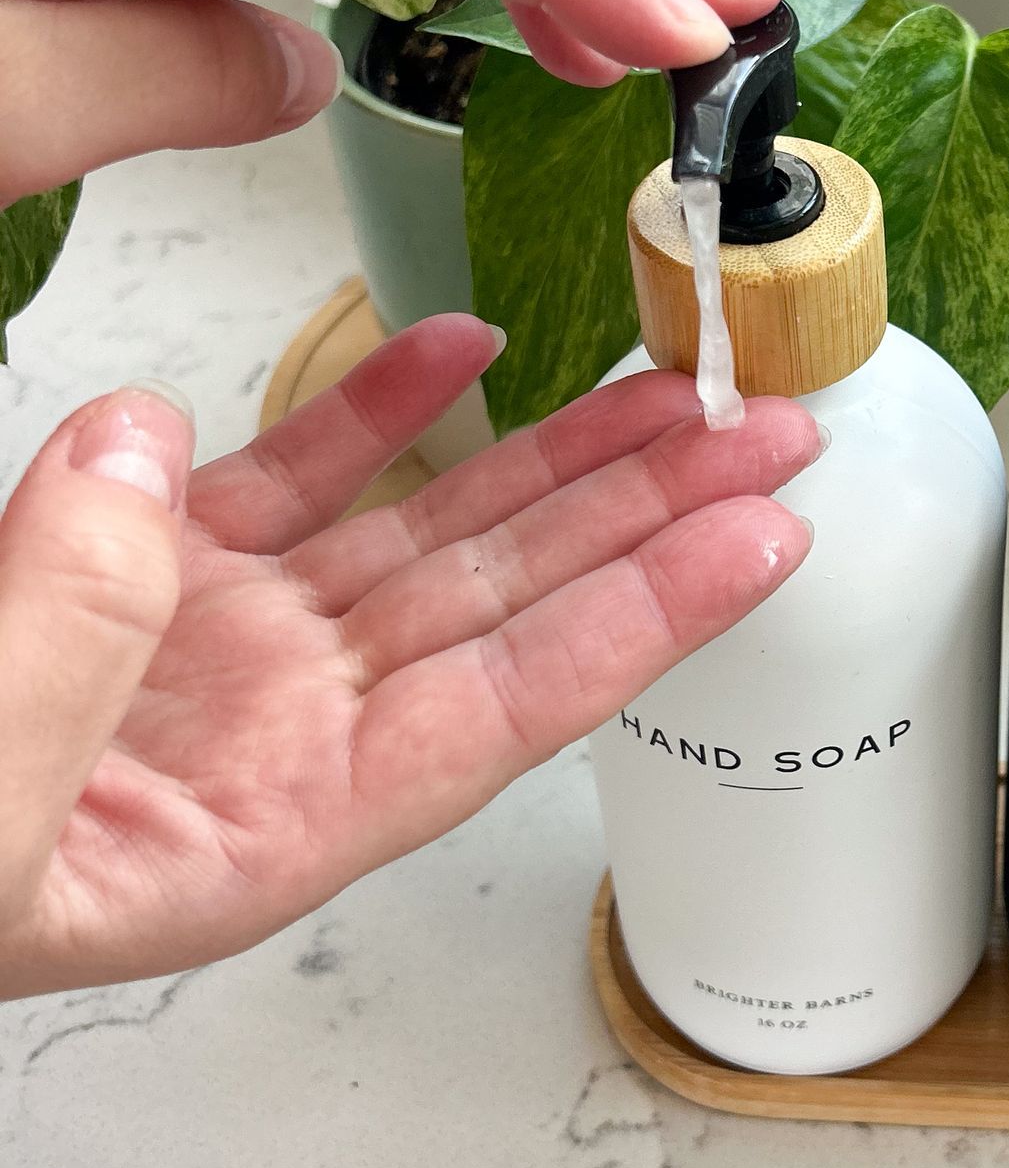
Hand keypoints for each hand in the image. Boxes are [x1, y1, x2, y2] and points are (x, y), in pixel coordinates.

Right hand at [0, 319, 819, 996]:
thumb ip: (59, 642)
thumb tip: (132, 449)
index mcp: (268, 823)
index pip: (510, 707)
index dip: (649, 617)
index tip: (764, 537)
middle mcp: (271, 726)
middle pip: (507, 603)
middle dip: (651, 513)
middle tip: (777, 430)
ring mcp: (214, 642)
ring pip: (426, 527)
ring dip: (554, 451)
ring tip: (676, 379)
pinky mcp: (135, 566)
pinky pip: (289, 472)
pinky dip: (377, 403)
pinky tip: (468, 344)